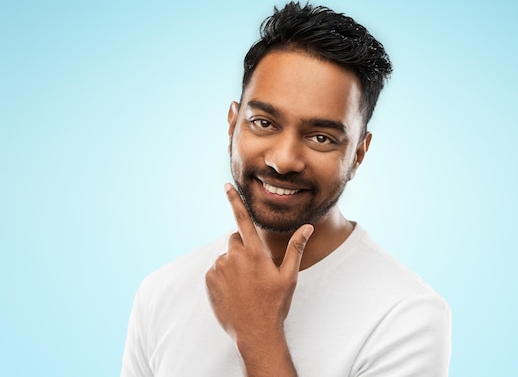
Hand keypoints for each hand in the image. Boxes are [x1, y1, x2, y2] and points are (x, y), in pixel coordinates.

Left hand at [206, 183, 312, 342]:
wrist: (255, 332)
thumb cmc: (275, 303)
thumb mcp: (289, 276)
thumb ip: (296, 247)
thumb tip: (308, 227)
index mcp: (254, 252)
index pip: (242, 219)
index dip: (234, 200)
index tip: (226, 186)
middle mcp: (234, 256)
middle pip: (235, 240)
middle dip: (243, 249)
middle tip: (255, 271)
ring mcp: (219, 269)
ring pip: (226, 257)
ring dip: (234, 265)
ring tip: (246, 287)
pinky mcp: (209, 281)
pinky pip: (216, 271)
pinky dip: (223, 278)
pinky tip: (235, 293)